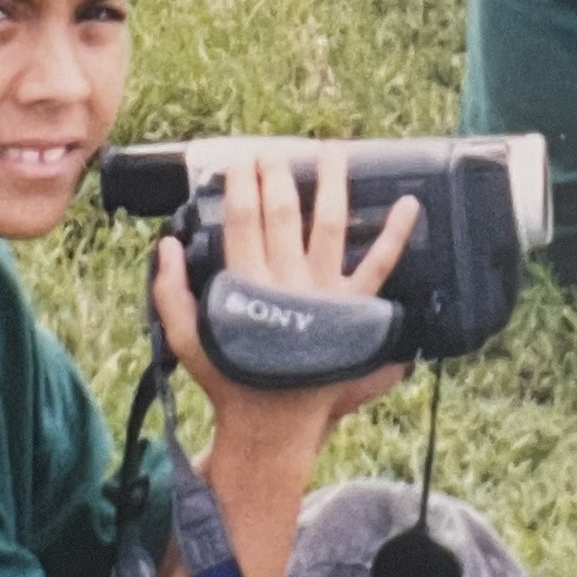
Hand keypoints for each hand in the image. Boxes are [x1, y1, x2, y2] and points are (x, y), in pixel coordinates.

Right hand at [150, 145, 420, 461]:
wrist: (273, 426)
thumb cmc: (228, 380)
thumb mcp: (184, 340)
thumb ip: (169, 293)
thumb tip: (167, 244)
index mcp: (247, 285)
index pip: (243, 219)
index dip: (241, 183)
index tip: (238, 160)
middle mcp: (289, 283)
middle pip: (283, 214)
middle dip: (277, 174)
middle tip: (273, 150)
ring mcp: (325, 294)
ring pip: (330, 226)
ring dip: (332, 185)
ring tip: (332, 152)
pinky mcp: (354, 311)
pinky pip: (379, 267)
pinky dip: (395, 234)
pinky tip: (408, 204)